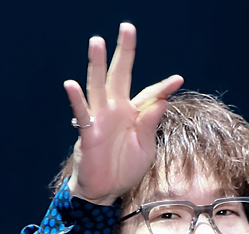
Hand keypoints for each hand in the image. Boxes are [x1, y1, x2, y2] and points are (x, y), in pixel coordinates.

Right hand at [64, 23, 182, 205]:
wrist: (106, 191)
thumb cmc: (125, 168)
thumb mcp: (145, 149)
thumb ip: (150, 125)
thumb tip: (162, 103)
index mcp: (133, 113)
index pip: (149, 95)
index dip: (162, 88)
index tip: (178, 80)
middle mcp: (116, 109)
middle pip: (120, 75)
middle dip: (124, 53)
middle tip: (127, 28)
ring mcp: (100, 118)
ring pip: (98, 86)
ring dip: (97, 65)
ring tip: (97, 42)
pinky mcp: (88, 132)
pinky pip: (80, 113)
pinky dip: (76, 100)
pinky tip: (70, 85)